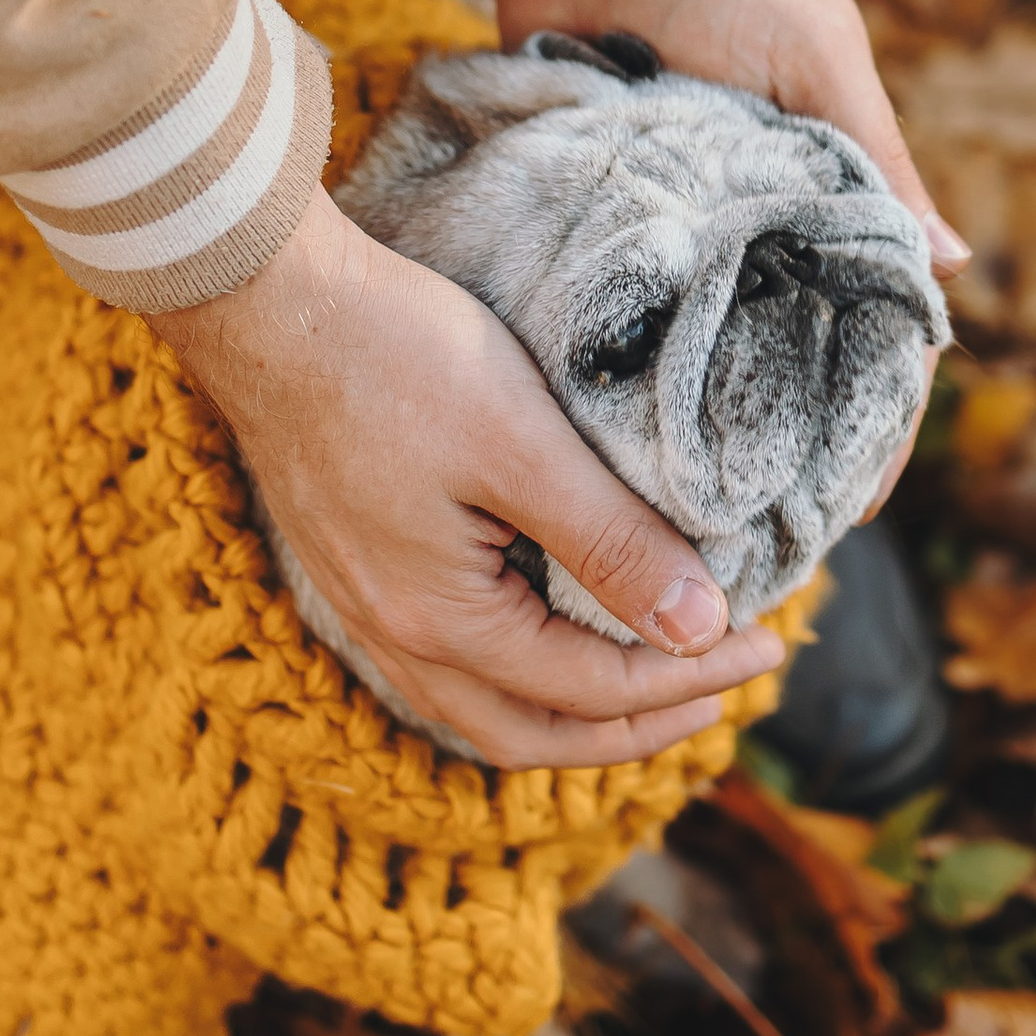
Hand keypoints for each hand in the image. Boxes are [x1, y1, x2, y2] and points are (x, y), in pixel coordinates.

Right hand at [154, 186, 784, 764]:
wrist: (269, 302)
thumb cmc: (395, 358)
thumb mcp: (524, 446)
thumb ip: (612, 545)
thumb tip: (698, 630)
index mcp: (441, 622)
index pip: (594, 691)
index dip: (691, 675)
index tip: (766, 640)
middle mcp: (396, 637)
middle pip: (533, 733)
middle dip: (637, 725)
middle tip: (721, 690)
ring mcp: (367, 607)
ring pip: (486, 706)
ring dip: (578, 706)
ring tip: (654, 675)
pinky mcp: (359, 566)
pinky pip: (452, 663)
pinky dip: (524, 670)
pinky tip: (556, 630)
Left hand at [496, 0, 964, 510]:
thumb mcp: (814, 60)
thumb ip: (872, 162)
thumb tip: (948, 270)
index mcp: (817, 193)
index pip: (862, 334)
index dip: (862, 429)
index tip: (840, 516)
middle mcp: (746, 221)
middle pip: (772, 362)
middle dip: (767, 455)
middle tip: (742, 550)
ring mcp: (669, 219)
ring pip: (686, 347)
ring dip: (683, 427)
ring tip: (664, 526)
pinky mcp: (594, 204)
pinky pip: (603, 302)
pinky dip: (604, 364)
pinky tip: (583, 445)